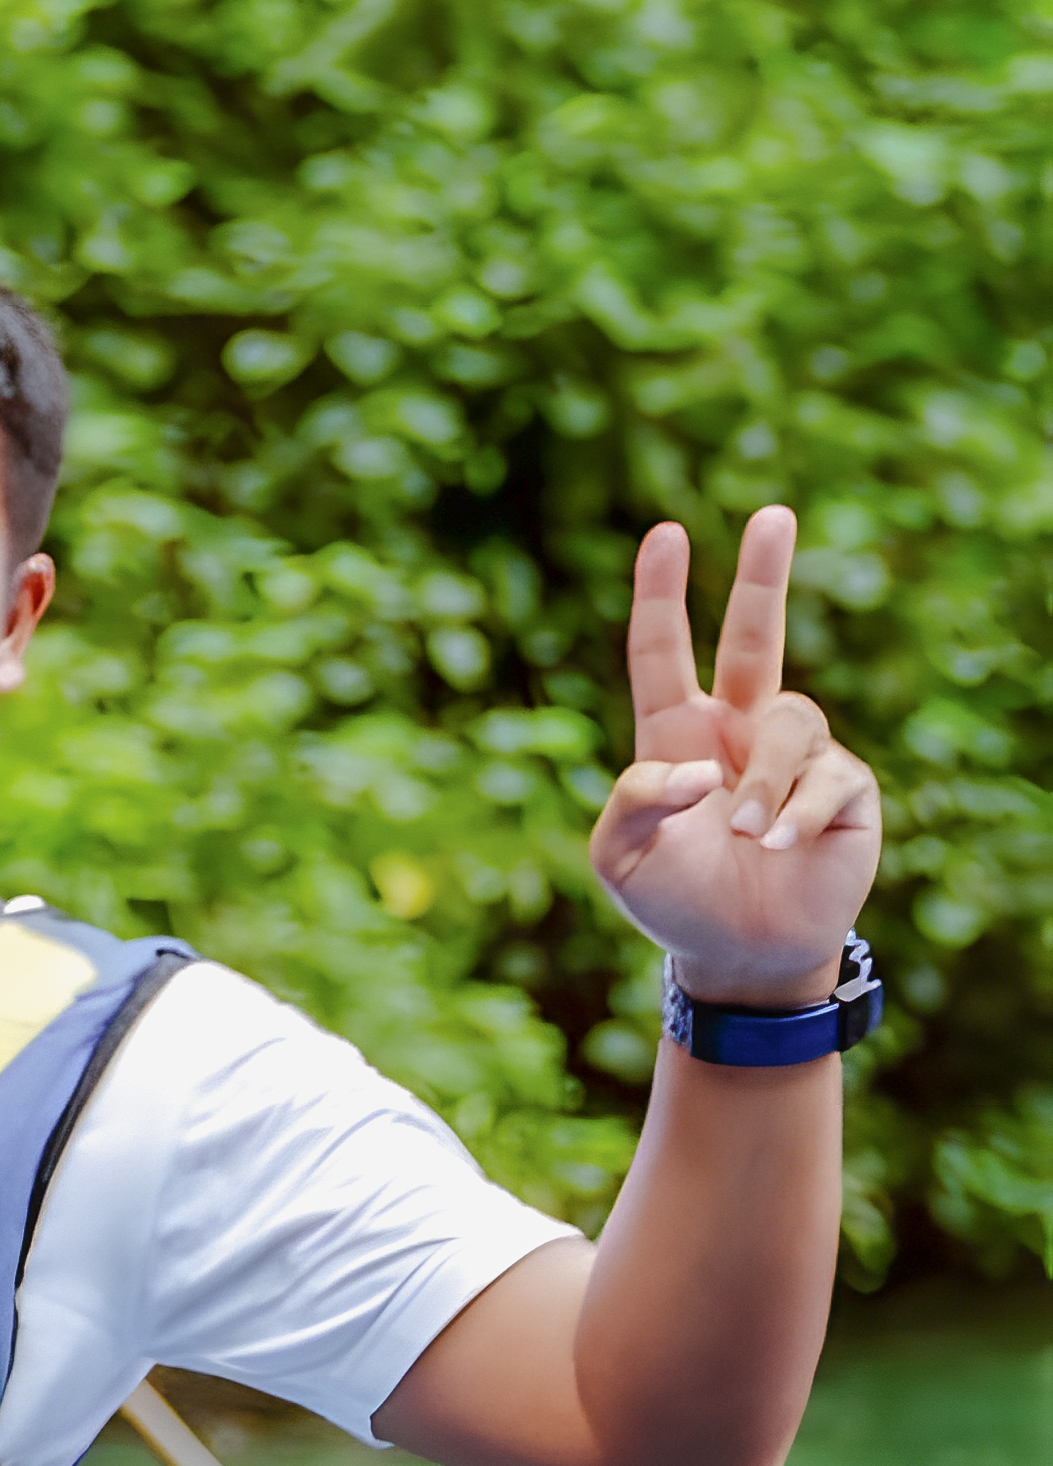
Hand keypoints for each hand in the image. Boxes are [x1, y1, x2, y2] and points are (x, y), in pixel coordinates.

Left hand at [587, 507, 882, 1013]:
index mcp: (675, 734)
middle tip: (774, 512)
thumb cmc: (673, 899)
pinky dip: (797, 812)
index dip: (662, 594)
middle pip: (757, 637)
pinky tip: (778, 845)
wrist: (738, 952)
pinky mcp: (845, 788)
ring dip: (764, 782)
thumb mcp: (619, 857)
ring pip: (792, 724)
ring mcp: (796, 755)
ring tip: (743, 836)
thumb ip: (633, 803)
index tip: (666, 533)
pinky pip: (829, 777)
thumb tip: (695, 768)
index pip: (663, 650)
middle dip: (764, 575)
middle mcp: (739, 731)